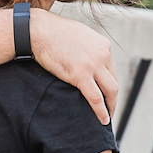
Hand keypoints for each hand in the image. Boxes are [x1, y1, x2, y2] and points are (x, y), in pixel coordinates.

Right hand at [30, 9, 118, 123]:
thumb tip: (85, 56)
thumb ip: (87, 46)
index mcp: (103, 45)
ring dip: (111, 106)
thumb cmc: (52, 32)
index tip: (106, 93)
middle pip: (114, 81)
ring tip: (107, 117)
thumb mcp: (78, 35)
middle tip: (109, 108)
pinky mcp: (81, 75)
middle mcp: (103, 54)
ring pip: (110, 91)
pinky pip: (96, 98)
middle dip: (113, 97)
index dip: (109, 83)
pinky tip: (103, 120)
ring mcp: (93, 65)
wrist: (38, 31)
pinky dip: (101, 111)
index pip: (111, 69)